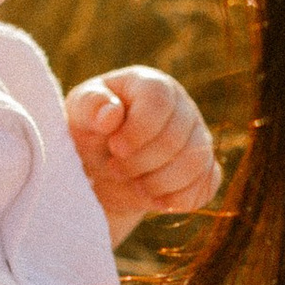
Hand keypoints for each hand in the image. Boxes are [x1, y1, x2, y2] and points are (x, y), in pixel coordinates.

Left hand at [65, 67, 221, 242]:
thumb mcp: (79, 115)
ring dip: (158, 184)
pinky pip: (206, 185)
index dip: (137, 130)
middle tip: (114, 169)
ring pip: (194, 163)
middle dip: (141, 163)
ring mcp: (197, 138)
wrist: (102, 169)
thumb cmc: (89, 133)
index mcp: (152, 85)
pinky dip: (178, 199)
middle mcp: (182, 107)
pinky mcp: (204, 168)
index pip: (158, 100)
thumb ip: (90, 107)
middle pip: (176, 137)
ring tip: (134, 185)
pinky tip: (154, 199)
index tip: (115, 148)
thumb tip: (111, 114)